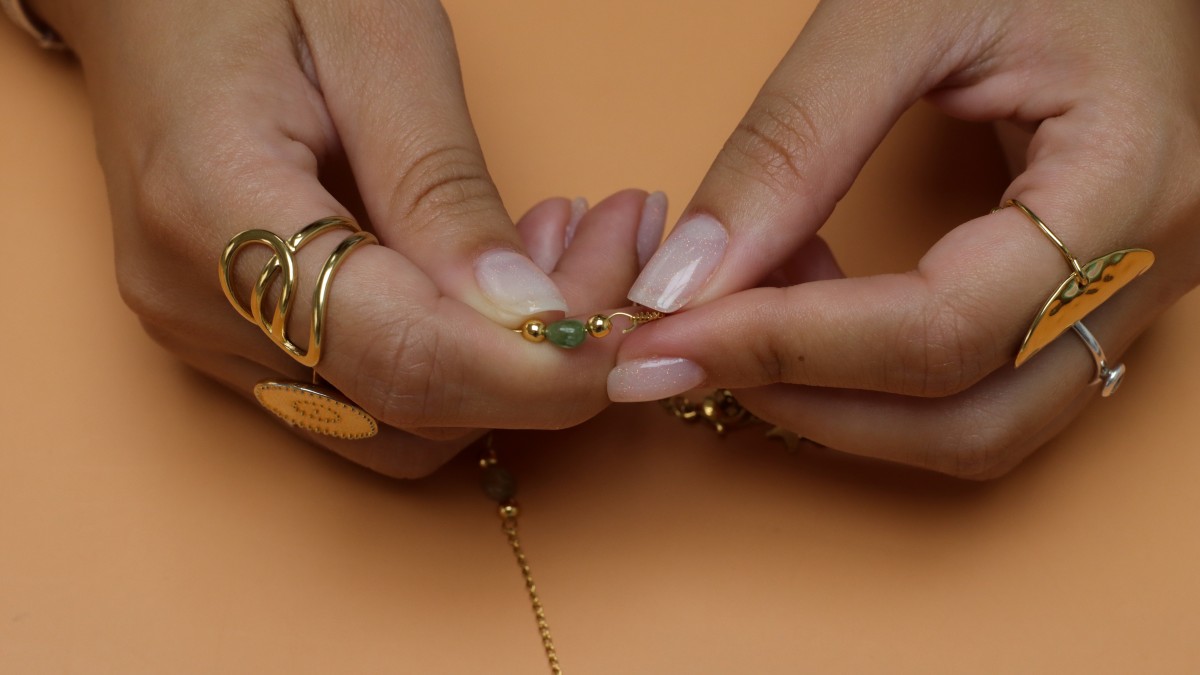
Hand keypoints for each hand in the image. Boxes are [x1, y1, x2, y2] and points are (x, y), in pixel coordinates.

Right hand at [33, 0, 666, 476]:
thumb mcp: (374, 43)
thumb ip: (444, 191)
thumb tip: (529, 318)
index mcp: (213, 216)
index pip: (403, 360)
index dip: (535, 374)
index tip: (634, 337)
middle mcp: (197, 306)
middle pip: (409, 407)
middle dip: (542, 358)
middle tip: (618, 244)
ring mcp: (208, 332)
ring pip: (397, 420)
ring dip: (507, 362)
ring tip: (564, 241)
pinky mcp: (233, 334)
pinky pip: (367, 389)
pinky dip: (458, 355)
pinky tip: (496, 273)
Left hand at [610, 0, 1199, 477]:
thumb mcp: (898, 13)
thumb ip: (792, 143)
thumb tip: (685, 282)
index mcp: (1126, 180)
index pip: (940, 329)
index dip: (786, 349)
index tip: (665, 341)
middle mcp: (1145, 264)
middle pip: (967, 418)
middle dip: (806, 401)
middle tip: (687, 351)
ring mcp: (1123, 290)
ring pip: (978, 427)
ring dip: (841, 403)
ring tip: (749, 306)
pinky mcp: (1086, 293)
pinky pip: (982, 386)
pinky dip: (875, 376)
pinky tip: (810, 294)